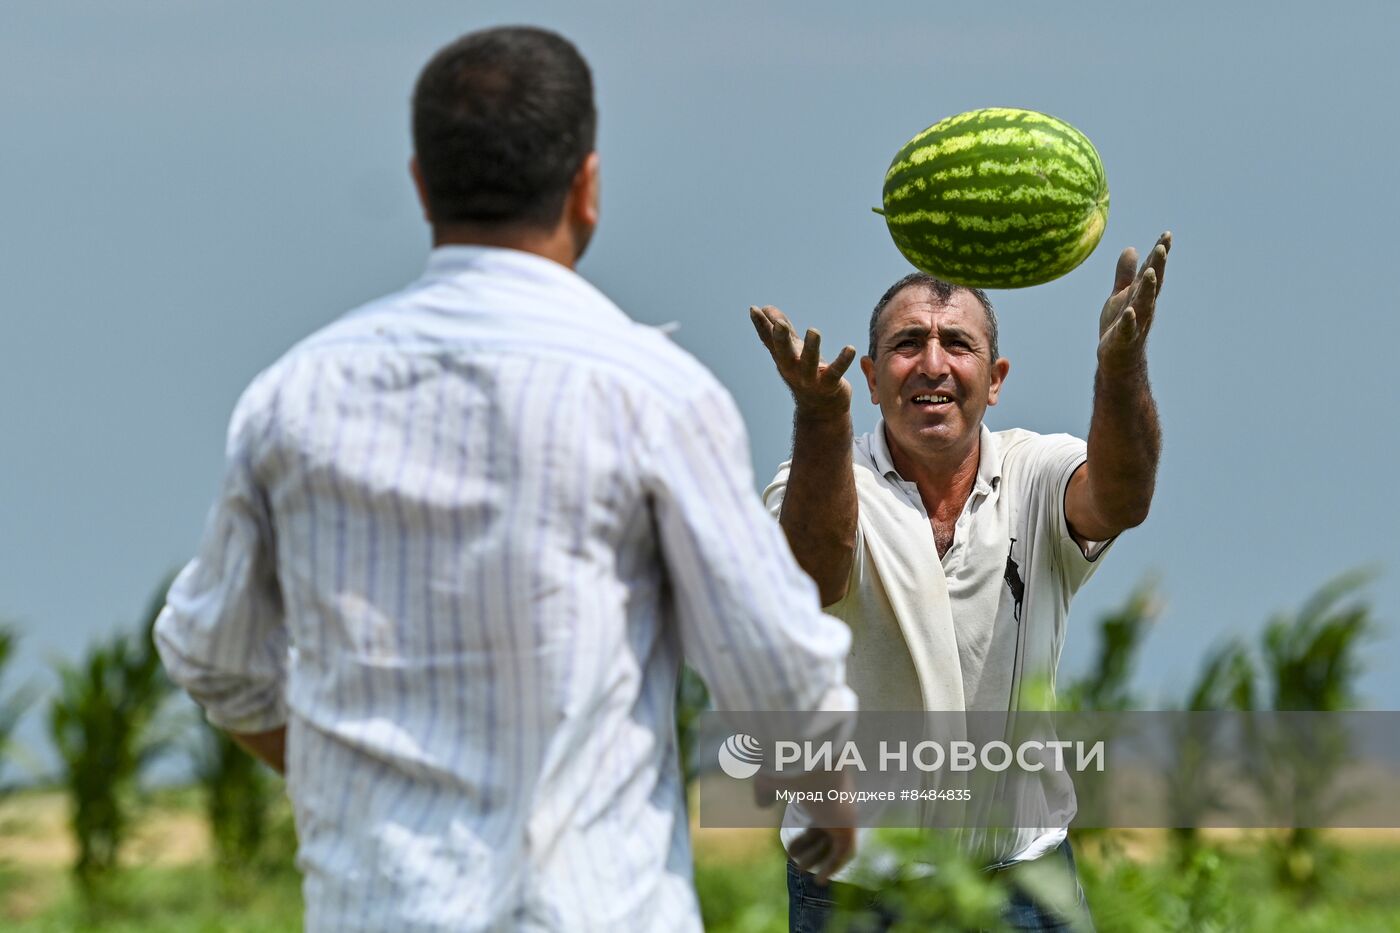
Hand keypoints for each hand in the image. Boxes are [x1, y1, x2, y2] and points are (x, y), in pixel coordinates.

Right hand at [749, 305, 855, 417]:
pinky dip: (843, 361)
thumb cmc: (806, 374)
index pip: (769, 340)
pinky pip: (835, 372)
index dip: (761, 326)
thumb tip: (766, 308)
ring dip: (811, 348)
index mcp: (783, 358)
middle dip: (780, 339)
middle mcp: (792, 368)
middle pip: (783, 353)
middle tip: (779, 324)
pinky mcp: (828, 384)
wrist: (821, 409)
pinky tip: (850, 349)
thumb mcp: (792, 351)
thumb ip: (783, 330)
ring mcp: (809, 378)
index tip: (754, 309)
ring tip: (813, 331)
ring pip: (808, 362)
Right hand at [754, 764, 857, 882]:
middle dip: (810, 848)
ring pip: (834, 842)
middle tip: (795, 863)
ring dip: (818, 859)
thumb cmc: (789, 764)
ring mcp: (844, 814)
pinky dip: (833, 867)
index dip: (804, 835)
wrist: (810, 758)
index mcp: (824, 787)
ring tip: (800, 870)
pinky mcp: (847, 827)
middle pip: (825, 830)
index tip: (790, 848)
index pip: (817, 815)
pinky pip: (843, 853)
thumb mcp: (771, 778)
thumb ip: (766, 790)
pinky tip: (819, 879)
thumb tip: (761, 804)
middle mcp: (838, 800)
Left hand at [1098, 232, 1170, 372]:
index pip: (1153, 271)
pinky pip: (1127, 329)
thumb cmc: (1120, 325)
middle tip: (1162, 246)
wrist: (1117, 359)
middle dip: (1158, 266)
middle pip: (1152, 284)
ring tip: (1149, 272)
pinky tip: (1129, 312)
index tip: (1167, 234)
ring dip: (1147, 289)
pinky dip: (1129, 321)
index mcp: (1141, 295)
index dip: (1159, 254)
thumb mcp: (1120, 295)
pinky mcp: (1123, 339)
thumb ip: (1125, 274)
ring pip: (1143, 304)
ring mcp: (1135, 323)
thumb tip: (1131, 248)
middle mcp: (1143, 307)